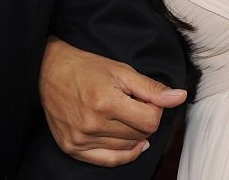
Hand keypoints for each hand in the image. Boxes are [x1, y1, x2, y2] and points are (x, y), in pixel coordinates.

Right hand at [40, 36, 186, 166]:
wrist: (49, 70)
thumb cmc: (86, 68)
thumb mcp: (121, 71)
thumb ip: (151, 88)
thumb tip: (179, 97)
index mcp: (106, 102)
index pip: (150, 121)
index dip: (155, 109)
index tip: (147, 100)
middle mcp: (92, 124)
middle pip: (140, 135)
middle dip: (144, 120)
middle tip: (134, 105)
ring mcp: (81, 139)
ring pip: (127, 148)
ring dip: (134, 135)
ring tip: (126, 117)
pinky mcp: (72, 147)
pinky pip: (108, 161)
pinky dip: (124, 154)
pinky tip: (133, 144)